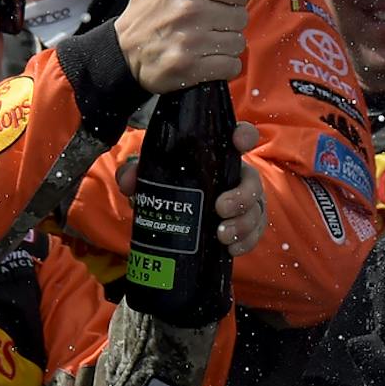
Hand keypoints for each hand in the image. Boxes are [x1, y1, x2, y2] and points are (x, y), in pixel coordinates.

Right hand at [114, 0, 248, 92]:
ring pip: (237, 42)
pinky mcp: (190, 68)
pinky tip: (206, 58)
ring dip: (226, 43)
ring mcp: (189, 41)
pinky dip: (223, 65)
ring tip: (205, 39)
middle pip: (241, 16)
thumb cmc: (145, 6)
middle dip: (228, 20)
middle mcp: (188, 10)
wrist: (123, 50)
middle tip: (209, 21)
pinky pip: (231, 66)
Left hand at [115, 123, 265, 257]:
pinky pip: (254, 235)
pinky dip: (245, 243)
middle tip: (220, 208)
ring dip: (243, 224)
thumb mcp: (152, 178)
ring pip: (256, 211)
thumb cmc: (170, 188)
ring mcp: (245, 204)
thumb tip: (128, 180)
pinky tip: (230, 249)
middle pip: (253, 182)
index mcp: (220, 157)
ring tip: (222, 236)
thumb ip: (137, 174)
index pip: (240, 138)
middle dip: (242, 196)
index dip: (244, 135)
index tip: (239, 141)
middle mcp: (237, 179)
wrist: (175, 218)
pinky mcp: (245, 228)